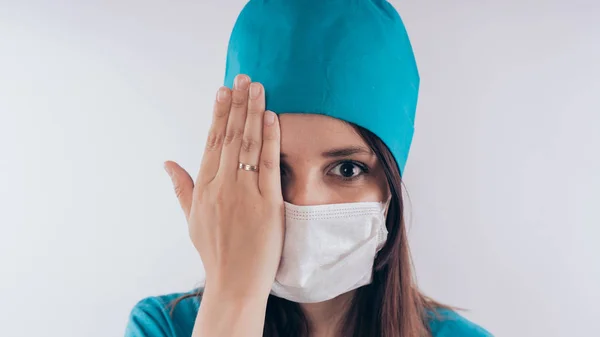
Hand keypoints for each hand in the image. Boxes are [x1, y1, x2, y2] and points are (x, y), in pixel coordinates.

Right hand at [164, 74, 283, 301]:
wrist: (234, 283)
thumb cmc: (214, 251)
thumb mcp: (191, 218)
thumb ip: (181, 188)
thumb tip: (167, 163)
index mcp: (204, 188)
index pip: (212, 142)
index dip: (219, 114)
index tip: (223, 91)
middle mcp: (222, 186)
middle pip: (230, 137)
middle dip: (237, 104)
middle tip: (243, 77)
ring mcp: (244, 194)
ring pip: (248, 145)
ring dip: (253, 113)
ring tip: (257, 87)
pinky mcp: (267, 204)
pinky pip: (269, 165)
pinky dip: (270, 139)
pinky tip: (271, 117)